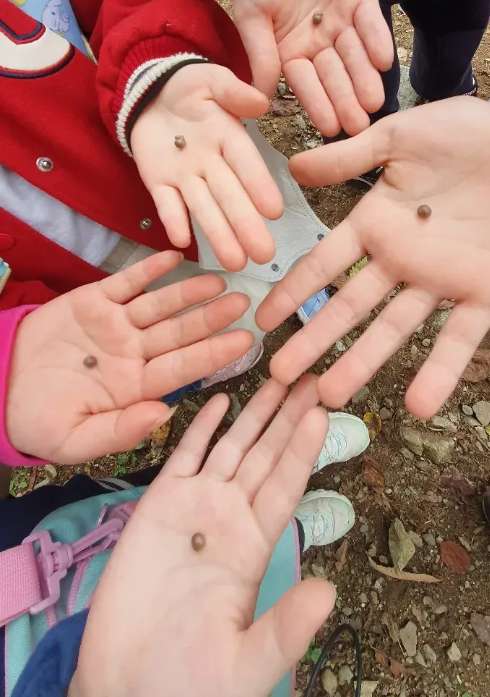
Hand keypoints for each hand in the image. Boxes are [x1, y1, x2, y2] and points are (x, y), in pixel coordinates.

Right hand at [7, 251, 252, 461]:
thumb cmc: (38, 420)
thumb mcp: (73, 439)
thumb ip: (119, 432)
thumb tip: (162, 416)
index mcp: (134, 387)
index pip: (182, 368)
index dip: (213, 354)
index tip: (245, 342)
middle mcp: (133, 353)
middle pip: (179, 333)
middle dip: (211, 318)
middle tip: (245, 302)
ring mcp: (116, 325)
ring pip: (160, 305)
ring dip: (188, 292)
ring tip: (219, 281)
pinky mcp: (94, 300)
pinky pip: (127, 281)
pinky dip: (149, 269)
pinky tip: (174, 257)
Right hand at [68, 377, 334, 696]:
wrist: (125, 692)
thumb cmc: (187, 685)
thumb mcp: (246, 665)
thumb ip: (286, 628)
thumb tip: (330, 592)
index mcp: (255, 549)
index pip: (286, 486)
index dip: (304, 448)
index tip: (323, 409)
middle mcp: (230, 520)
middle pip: (265, 455)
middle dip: (287, 415)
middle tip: (311, 372)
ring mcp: (194, 510)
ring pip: (230, 447)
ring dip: (253, 412)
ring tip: (275, 372)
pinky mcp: (156, 508)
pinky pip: (183, 457)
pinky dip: (200, 426)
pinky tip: (219, 398)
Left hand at [131, 64, 283, 269]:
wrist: (150, 93)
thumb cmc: (188, 87)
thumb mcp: (211, 80)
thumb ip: (233, 91)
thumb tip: (261, 103)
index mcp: (229, 138)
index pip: (247, 164)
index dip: (260, 186)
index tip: (275, 211)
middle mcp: (211, 163)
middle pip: (230, 197)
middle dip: (245, 225)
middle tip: (264, 255)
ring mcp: (185, 176)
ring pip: (203, 208)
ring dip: (217, 234)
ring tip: (235, 263)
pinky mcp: (158, 182)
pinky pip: (166, 203)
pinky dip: (173, 221)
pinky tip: (182, 242)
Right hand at [234, 0, 392, 136]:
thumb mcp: (251, 14)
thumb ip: (260, 53)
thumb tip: (260, 97)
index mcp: (291, 50)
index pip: (306, 83)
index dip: (318, 104)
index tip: (329, 127)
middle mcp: (320, 42)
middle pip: (335, 75)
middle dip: (346, 98)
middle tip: (358, 124)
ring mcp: (343, 21)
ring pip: (356, 55)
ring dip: (364, 77)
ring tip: (373, 100)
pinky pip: (371, 22)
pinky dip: (376, 40)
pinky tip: (382, 60)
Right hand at [257, 99, 489, 416]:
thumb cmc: (468, 132)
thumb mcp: (401, 136)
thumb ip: (350, 157)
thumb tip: (292, 167)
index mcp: (377, 223)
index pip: (325, 264)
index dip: (294, 291)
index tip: (263, 320)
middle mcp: (403, 259)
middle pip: (351, 307)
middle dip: (317, 340)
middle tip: (284, 375)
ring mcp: (441, 280)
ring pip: (395, 328)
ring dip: (364, 361)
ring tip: (332, 395)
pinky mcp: (484, 293)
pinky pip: (458, 338)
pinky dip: (440, 372)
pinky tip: (418, 405)